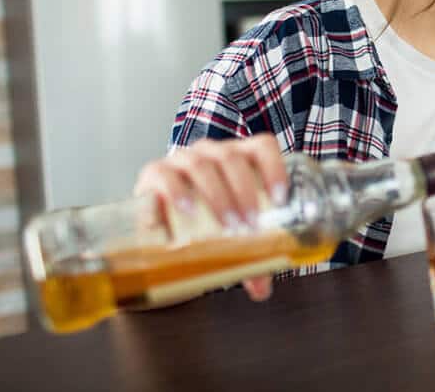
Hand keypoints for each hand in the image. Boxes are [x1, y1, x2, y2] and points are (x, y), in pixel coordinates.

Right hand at [134, 133, 288, 301]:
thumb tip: (261, 288)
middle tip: (249, 224)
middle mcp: (212, 152)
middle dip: (244, 192)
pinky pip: (166, 175)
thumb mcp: (231, 236)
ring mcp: (182, 160)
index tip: (280, 198)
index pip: (263, 147)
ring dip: (218, 197)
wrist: (164, 225)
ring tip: (226, 226)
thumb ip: (249, 258)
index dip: (274, 168)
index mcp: (239, 157)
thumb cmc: (206, 222)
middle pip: (232, 159)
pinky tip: (188, 211)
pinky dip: (178, 192)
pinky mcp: (154, 173)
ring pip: (203, 166)